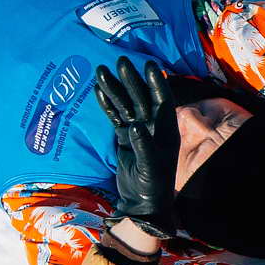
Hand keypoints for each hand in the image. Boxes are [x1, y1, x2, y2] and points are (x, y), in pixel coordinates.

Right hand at [94, 61, 179, 235]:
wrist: (141, 203)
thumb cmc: (151, 187)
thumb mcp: (149, 168)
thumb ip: (143, 146)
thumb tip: (135, 126)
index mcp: (165, 131)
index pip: (161, 101)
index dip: (155, 83)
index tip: (149, 65)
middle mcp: (152, 127)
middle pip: (140, 98)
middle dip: (130, 80)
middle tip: (120, 60)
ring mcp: (137, 130)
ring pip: (125, 104)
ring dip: (114, 88)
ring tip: (101, 70)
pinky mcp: (124, 137)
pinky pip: (115, 116)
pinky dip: (107, 104)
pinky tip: (99, 89)